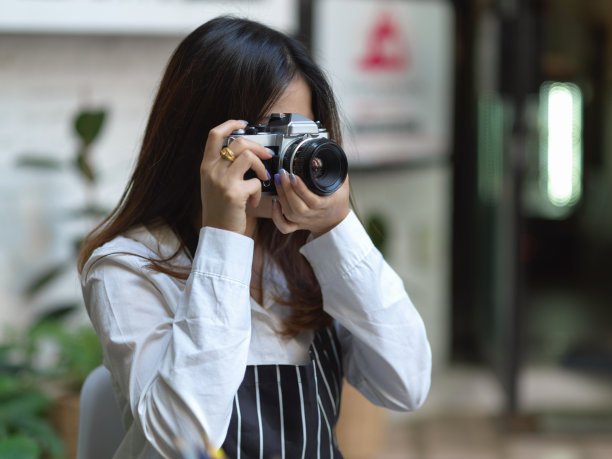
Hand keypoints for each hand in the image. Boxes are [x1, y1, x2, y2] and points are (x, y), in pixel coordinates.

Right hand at [200, 120, 272, 234]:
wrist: (217, 232)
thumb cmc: (219, 209)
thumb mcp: (213, 183)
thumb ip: (222, 166)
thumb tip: (243, 151)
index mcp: (206, 166)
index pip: (214, 135)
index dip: (230, 124)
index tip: (243, 123)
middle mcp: (212, 170)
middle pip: (238, 143)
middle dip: (257, 146)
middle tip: (266, 155)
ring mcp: (222, 181)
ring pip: (248, 157)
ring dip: (261, 167)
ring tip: (262, 178)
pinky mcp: (234, 193)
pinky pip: (255, 182)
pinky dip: (259, 191)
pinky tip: (254, 201)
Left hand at [271, 169, 349, 237]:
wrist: (335, 222)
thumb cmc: (338, 201)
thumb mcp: (342, 185)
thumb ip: (337, 171)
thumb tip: (331, 153)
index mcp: (326, 205)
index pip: (312, 200)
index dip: (301, 189)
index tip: (294, 175)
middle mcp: (313, 215)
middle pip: (297, 207)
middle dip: (287, 189)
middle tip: (282, 173)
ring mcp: (303, 221)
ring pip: (289, 213)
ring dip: (281, 196)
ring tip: (278, 180)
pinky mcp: (296, 225)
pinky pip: (284, 226)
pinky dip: (276, 216)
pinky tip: (275, 202)